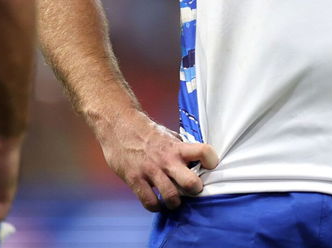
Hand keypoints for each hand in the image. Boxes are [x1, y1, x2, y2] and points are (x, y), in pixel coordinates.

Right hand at [97, 112, 218, 210]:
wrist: (119, 125)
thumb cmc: (146, 132)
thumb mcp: (168, 136)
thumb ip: (181, 148)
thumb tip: (196, 158)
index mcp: (177, 147)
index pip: (204, 152)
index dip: (211, 160)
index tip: (210, 166)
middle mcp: (166, 160)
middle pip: (191, 183)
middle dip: (196, 190)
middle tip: (192, 189)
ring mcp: (150, 171)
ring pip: (171, 197)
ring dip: (175, 202)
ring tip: (174, 200)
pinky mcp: (135, 180)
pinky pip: (149, 202)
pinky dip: (156, 207)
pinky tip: (157, 203)